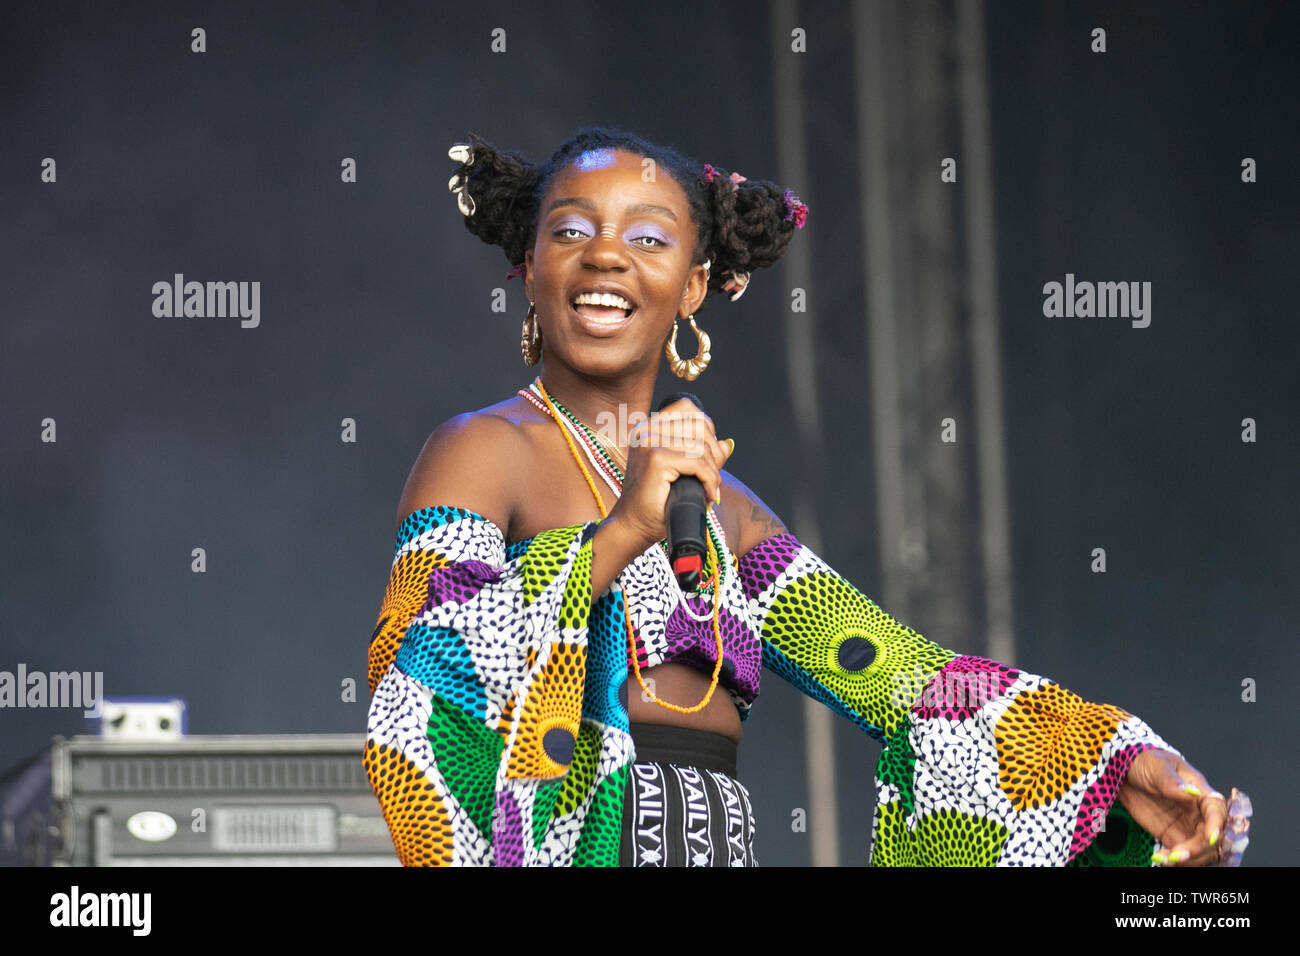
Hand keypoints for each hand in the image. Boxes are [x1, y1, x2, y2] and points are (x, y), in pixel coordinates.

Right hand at [609, 398, 733, 548]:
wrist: (634, 526)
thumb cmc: (657, 502)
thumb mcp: (684, 473)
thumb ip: (704, 455)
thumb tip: (727, 444)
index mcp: (648, 427)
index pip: (688, 409)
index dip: (707, 430)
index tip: (708, 458)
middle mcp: (646, 429)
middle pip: (699, 426)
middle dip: (714, 454)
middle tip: (712, 479)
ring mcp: (649, 442)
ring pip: (701, 447)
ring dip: (713, 472)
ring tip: (709, 490)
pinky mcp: (655, 459)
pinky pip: (697, 463)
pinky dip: (709, 480)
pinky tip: (708, 494)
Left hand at [1117, 749, 1236, 865]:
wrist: (1125, 771)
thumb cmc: (1146, 762)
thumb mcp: (1157, 767)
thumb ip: (1172, 782)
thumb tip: (1191, 792)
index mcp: (1201, 791)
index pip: (1217, 811)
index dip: (1216, 826)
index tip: (1209, 838)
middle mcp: (1199, 812)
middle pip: (1212, 837)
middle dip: (1198, 850)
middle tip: (1175, 855)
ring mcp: (1188, 827)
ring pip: (1202, 851)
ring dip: (1188, 860)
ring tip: (1165, 859)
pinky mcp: (1174, 837)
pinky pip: (1182, 855)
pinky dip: (1174, 861)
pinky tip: (1159, 859)